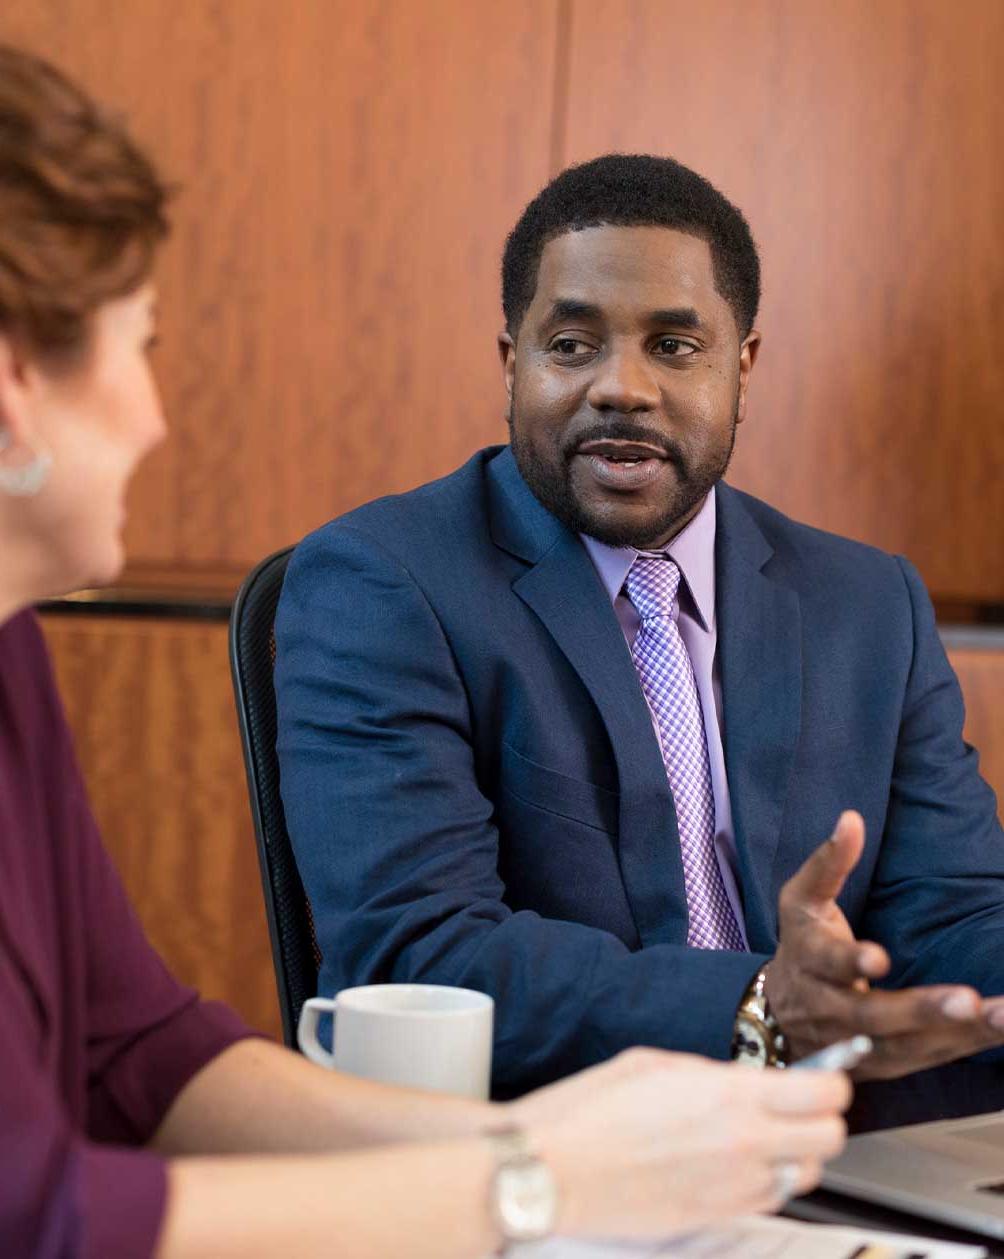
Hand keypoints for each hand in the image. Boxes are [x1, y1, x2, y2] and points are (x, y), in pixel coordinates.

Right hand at [509, 1048, 849, 1239]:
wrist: (550, 1171)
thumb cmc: (588, 1111)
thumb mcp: (652, 1064)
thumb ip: (710, 1073)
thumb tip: (741, 1082)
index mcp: (729, 1094)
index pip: (825, 1093)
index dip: (830, 1083)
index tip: (820, 1080)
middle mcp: (743, 1144)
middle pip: (831, 1140)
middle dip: (823, 1121)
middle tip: (798, 1110)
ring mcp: (732, 1188)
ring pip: (804, 1177)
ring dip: (795, 1156)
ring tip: (762, 1140)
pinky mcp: (714, 1219)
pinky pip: (766, 1201)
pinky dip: (764, 1184)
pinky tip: (733, 1166)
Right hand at [766, 810, 1003, 1078]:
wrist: (778, 1017)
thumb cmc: (800, 945)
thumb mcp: (801, 900)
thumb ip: (828, 862)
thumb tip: (851, 819)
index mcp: (811, 961)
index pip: (830, 962)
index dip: (852, 962)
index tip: (878, 958)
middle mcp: (832, 1009)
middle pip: (875, 1015)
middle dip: (922, 1010)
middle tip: (968, 1000)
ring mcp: (859, 1043)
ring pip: (909, 1045)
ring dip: (959, 1033)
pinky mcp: (885, 1064)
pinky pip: (928, 1057)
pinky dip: (967, 1044)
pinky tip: (1000, 1027)